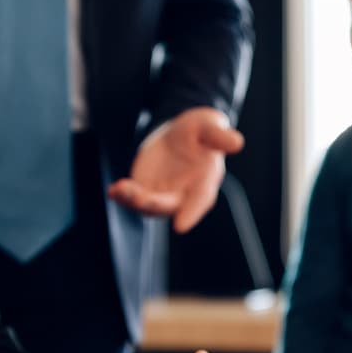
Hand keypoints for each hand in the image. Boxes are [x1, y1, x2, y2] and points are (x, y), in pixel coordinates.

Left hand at [107, 107, 243, 231]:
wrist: (180, 132)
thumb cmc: (200, 131)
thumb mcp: (209, 126)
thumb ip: (219, 136)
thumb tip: (237, 142)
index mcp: (205, 181)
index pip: (200, 200)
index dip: (191, 213)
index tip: (180, 226)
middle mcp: (185, 194)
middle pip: (169, 205)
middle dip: (153, 203)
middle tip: (138, 196)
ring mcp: (164, 194)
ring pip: (148, 205)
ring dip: (133, 201)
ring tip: (120, 190)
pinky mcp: (146, 189)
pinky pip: (133, 198)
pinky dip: (123, 196)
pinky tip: (114, 190)